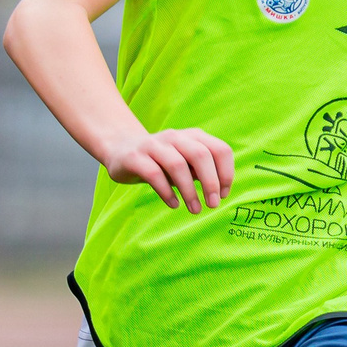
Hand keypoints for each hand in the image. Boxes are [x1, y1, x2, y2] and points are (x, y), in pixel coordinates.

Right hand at [107, 127, 236, 213]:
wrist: (121, 150)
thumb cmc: (161, 162)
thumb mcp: (185, 163)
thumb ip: (201, 172)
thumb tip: (220, 191)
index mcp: (192, 136)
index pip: (219, 150)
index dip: (226, 173)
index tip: (223, 195)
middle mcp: (174, 137)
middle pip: (200, 155)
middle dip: (211, 182)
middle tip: (213, 205)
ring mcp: (153, 145)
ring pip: (177, 165)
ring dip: (189, 191)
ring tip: (195, 210)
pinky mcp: (134, 157)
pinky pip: (154, 174)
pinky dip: (167, 192)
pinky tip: (174, 204)